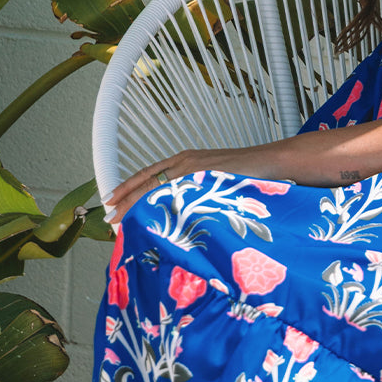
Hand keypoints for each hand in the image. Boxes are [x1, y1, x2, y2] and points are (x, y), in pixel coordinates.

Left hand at [105, 146, 286, 225]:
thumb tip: (188, 212)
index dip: (129, 188)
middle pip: (146, 181)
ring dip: (135, 205)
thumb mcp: (218, 183)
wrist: (275, 162)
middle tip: (107, 215)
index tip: (112, 200)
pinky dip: (157, 205)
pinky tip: (146, 218)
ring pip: (155, 187)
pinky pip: (174, 193)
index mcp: (187, 162)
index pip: (150, 174)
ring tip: (119, 220)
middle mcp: (185, 162)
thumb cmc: (252, 176)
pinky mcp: (203, 177)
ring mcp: (193, 168)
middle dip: (124, 199)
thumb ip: (201, 192)